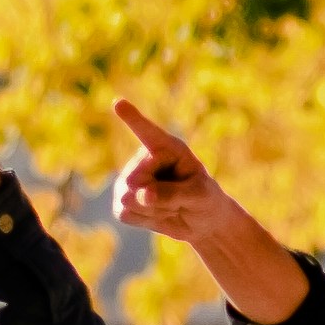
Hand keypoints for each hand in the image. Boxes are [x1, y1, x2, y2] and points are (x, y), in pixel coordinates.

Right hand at [112, 99, 308, 324]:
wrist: (202, 221)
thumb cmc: (206, 199)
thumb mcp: (200, 195)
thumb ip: (173, 193)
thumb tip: (140, 195)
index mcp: (168, 148)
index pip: (148, 132)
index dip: (133, 118)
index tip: (119, 103)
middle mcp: (145, 158)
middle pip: (135, 180)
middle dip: (156, 198)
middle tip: (180, 201)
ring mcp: (130, 179)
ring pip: (128, 199)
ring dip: (153, 211)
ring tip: (171, 206)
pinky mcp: (123, 200)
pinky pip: (124, 212)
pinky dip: (144, 220)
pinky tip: (158, 214)